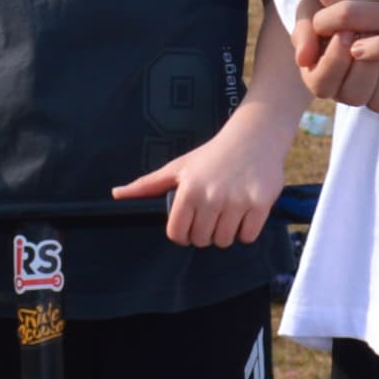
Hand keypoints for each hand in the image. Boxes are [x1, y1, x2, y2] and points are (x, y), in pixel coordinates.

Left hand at [118, 113, 288, 248]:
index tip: (189, 225)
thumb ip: (147, 185)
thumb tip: (117, 194)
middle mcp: (212, 197)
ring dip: (225, 233)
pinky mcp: (260, 204)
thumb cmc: (213, 154)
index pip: (178, 233)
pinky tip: (244, 213)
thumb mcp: (179, 166)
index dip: (182, 233)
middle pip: (201, 240)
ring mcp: (238, 201)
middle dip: (204, 233)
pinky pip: (248, 237)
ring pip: (224, 241)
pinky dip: (246, 231)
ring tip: (227, 213)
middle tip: (211, 215)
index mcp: (189, 190)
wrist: (254, 137)